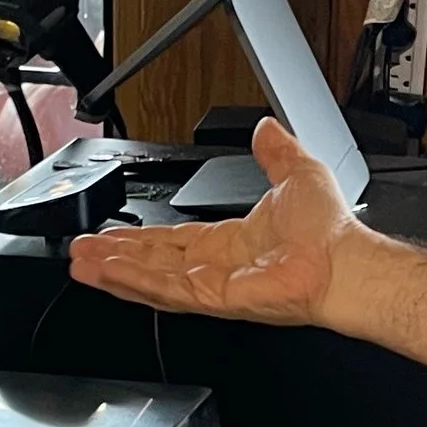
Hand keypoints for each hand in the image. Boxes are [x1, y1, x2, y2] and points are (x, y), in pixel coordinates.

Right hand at [69, 115, 361, 326]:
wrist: (345, 261)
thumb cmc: (330, 232)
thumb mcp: (297, 173)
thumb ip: (276, 151)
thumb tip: (267, 127)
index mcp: (231, 242)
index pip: (173, 241)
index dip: (140, 238)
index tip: (113, 235)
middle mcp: (218, 267)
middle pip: (153, 261)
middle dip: (115, 256)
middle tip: (80, 251)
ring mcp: (213, 286)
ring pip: (152, 278)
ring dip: (115, 269)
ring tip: (81, 262)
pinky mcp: (214, 299)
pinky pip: (167, 290)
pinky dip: (135, 280)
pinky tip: (109, 272)